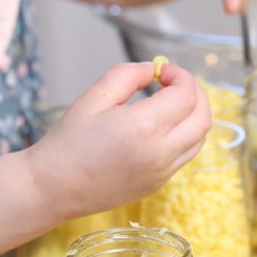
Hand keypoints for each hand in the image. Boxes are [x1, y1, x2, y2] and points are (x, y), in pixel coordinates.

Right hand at [26, 62, 211, 221]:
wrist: (54, 187)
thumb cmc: (68, 141)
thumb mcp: (94, 97)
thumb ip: (127, 75)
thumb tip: (153, 69)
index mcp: (143, 127)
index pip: (185, 95)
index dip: (180, 76)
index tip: (163, 71)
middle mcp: (159, 152)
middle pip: (203, 117)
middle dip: (196, 93)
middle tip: (175, 83)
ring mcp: (162, 172)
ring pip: (199, 138)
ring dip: (194, 114)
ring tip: (171, 102)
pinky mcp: (158, 184)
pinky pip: (186, 155)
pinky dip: (185, 135)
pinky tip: (163, 125)